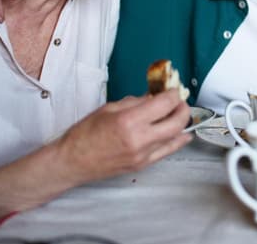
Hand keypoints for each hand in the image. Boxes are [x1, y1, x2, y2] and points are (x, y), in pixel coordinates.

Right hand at [51, 90, 191, 185]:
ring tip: (179, 114)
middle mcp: (139, 139)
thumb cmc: (84, 134)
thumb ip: (135, 102)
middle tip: (180, 101)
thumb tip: (153, 97)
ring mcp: (143, 155)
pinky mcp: (143, 165)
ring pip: (175, 138)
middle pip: (176, 122)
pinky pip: (167, 151)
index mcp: (128, 121)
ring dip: (181, 123)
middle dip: (183, 108)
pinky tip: (182, 134)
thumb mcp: (109, 108)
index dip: (173, 94)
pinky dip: (177, 140)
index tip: (173, 90)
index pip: (164, 104)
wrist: (73, 162)